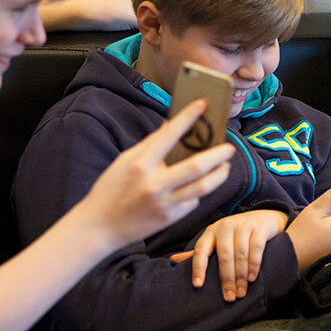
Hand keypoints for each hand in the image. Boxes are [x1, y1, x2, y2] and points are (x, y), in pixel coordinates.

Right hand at [75, 99, 232, 247]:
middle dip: (217, 154)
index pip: (169, 135)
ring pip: (203, 187)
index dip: (188, 117)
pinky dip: (198, 191)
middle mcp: (154, 184)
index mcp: (140, 164)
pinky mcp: (170, 218)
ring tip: (225, 166)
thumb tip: (170, 126)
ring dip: (219, 175)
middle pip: (197, 166)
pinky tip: (199, 185)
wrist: (100, 226)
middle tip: (229, 147)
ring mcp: (164, 203)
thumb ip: (150, 145)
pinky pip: (193, 201)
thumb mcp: (125, 161)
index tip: (202, 104)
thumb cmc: (111, 189)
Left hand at [170, 210, 288, 301]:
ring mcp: (242, 226)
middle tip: (229, 298)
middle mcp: (225, 227)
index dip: (198, 268)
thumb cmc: (234, 234)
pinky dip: (254, 265)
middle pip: (224, 256)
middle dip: (227, 279)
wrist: (262, 218)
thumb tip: (173, 259)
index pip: (200, 251)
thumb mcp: (215, 240)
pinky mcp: (258, 227)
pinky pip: (256, 248)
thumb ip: (199, 253)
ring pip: (240, 254)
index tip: (197, 285)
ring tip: (241, 292)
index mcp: (210, 232)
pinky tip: (252, 278)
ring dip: (241, 276)